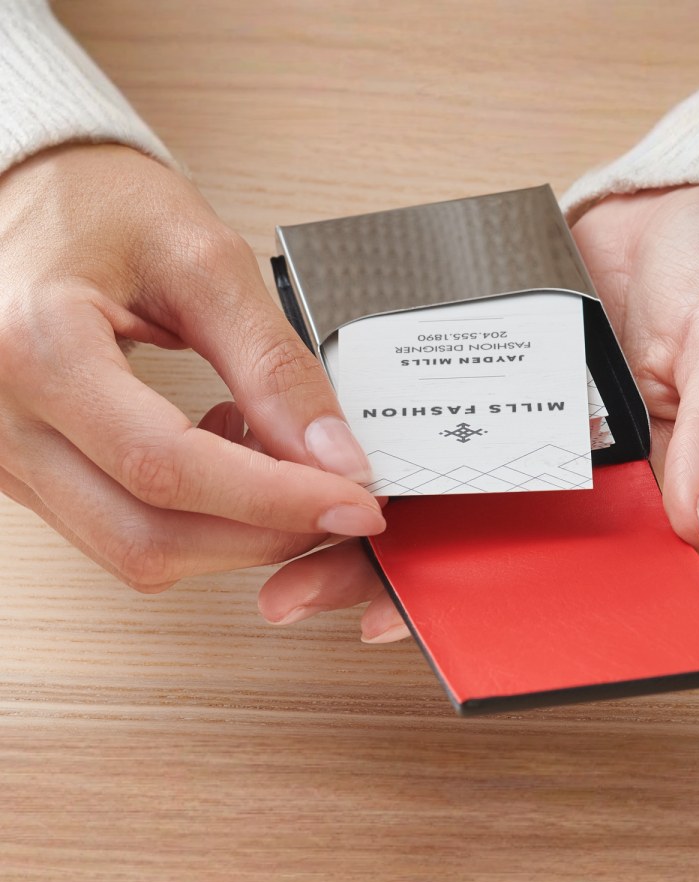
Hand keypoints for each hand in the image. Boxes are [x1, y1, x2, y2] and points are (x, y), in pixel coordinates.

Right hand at [0, 144, 384, 591]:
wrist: (31, 200)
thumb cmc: (100, 206)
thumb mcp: (204, 263)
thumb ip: (272, 366)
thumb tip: (335, 457)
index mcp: (39, 348)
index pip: (167, 466)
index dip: (274, 499)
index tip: (351, 500)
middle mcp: (5, 418)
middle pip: (148, 535)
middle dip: (263, 531)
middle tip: (334, 498)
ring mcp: (9, 455)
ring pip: (135, 551)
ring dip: (232, 532)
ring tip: (276, 460)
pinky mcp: (29, 472)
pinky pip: (120, 531)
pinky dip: (196, 519)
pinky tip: (226, 457)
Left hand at [257, 184, 698, 642]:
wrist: (684, 202)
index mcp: (613, 483)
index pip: (534, 565)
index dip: (465, 601)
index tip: (386, 624)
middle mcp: (548, 457)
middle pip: (461, 530)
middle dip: (378, 566)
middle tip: (293, 594)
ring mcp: (506, 408)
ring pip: (425, 471)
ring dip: (353, 500)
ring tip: (273, 527)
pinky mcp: (477, 357)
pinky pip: (419, 396)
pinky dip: (368, 419)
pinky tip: (305, 439)